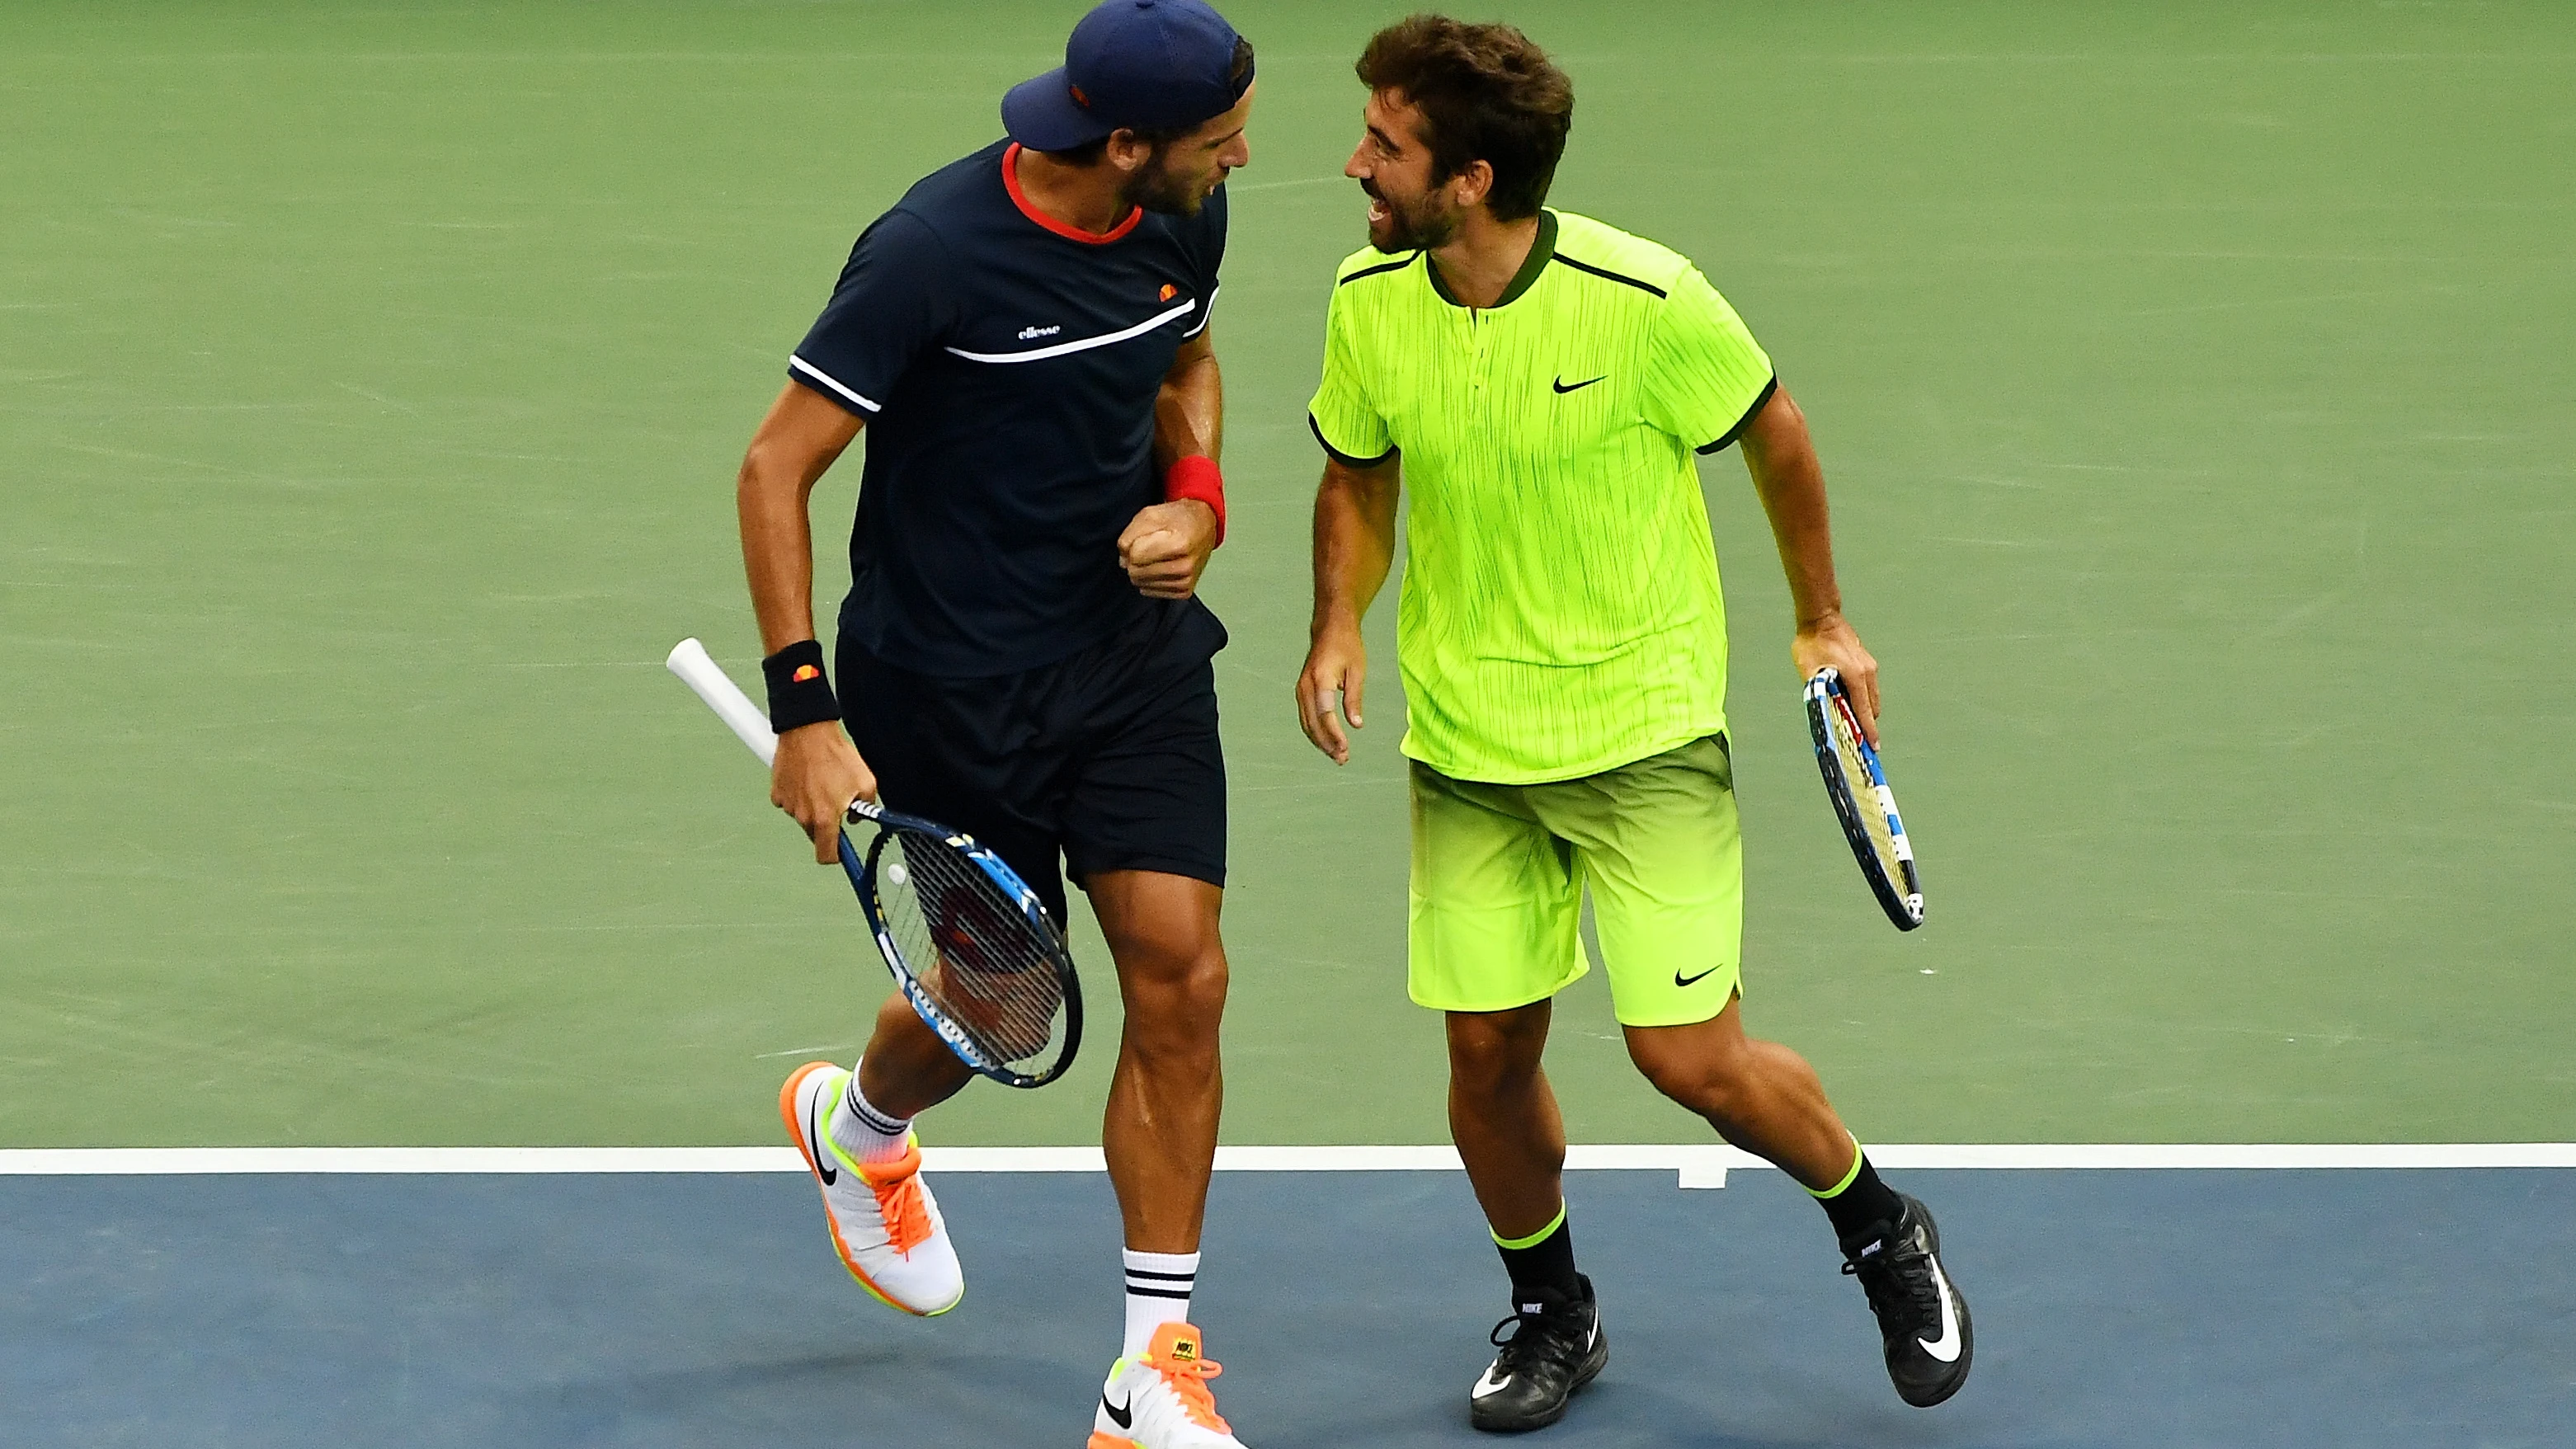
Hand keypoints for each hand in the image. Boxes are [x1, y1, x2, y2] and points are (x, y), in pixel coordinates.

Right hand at [770, 721, 876, 863]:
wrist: (808, 731)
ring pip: (803, 816)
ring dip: (812, 806)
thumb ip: (866, 808)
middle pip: (815, 834)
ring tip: (821, 782)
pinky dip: (799, 795)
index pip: (826, 856)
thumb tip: (857, 817)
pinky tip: (807, 777)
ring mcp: (788, 805)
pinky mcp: (777, 793)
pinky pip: (791, 802)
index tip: (841, 851)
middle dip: (826, 825)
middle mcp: (803, 816)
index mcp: (824, 818)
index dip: (836, 856)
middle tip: (835, 803)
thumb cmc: (835, 755)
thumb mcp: (865, 781)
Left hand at [1117, 499, 1218, 598]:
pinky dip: (1150, 580)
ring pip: (1141, 584)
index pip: (1135, 556)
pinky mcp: (1185, 591)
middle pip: (1136, 573)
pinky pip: (1150, 592)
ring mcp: (1186, 581)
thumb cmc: (1178, 518)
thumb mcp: (1149, 515)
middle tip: (1147, 547)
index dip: (1131, 545)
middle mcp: (1185, 566)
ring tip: (1155, 555)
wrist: (1203, 526)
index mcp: (1179, 544)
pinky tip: (1159, 566)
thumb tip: (1123, 560)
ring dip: (1142, 570)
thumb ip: (1129, 535)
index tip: (1141, 538)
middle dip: (1134, 560)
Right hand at [1295, 621, 1367, 763]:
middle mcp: (1306, 686)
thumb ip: (1354, 699)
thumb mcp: (1357, 671)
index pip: (1325, 714)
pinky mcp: (1301, 692)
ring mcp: (1300, 689)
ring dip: (1320, 741)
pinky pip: (1305, 717)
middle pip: (1313, 723)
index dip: (1335, 734)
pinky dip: (1315, 732)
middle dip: (1327, 743)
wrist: (1330, 628)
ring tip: (1337, 755)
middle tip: (1343, 758)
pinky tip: (1327, 742)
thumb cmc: (1347, 646)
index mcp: (1320, 679)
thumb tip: (1356, 725)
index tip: (1345, 748)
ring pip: (1307, 723)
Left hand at [1793, 612, 1881, 746]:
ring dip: (1863, 710)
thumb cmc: (1812, 643)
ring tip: (1850, 722)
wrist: (1821, 617)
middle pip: (1871, 708)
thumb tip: (1824, 712)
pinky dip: (1862, 698)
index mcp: (1855, 677)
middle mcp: (1867, 672)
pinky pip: (1868, 687)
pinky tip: (1847, 701)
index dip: (1869, 731)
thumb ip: (1818, 691)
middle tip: (1857, 740)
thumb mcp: (1809, 671)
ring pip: (1871, 698)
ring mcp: (1869, 666)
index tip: (1873, 748)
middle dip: (1866, 724)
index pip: (1864, 711)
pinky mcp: (1867, 662)